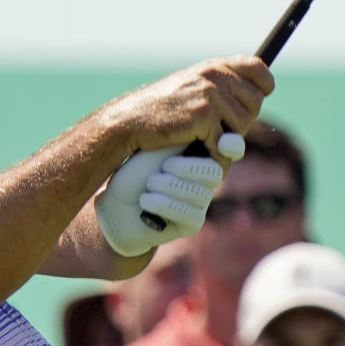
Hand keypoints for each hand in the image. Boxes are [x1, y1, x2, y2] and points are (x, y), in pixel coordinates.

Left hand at [95, 133, 243, 255]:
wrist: (114, 204)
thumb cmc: (135, 171)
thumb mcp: (158, 148)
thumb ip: (187, 137)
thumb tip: (216, 122)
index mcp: (203, 156)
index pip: (228, 149)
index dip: (230, 146)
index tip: (223, 143)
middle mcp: (207, 180)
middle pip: (213, 173)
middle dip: (183, 169)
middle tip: (160, 170)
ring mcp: (201, 202)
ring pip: (199, 194)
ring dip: (167, 187)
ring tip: (148, 186)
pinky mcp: (193, 223)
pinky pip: (188, 213)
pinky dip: (163, 204)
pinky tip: (145, 201)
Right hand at [97, 56, 272, 162]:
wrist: (128, 122)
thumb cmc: (157, 110)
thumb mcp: (188, 88)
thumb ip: (219, 91)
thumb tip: (255, 107)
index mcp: (212, 66)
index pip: (258, 69)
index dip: (262, 86)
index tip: (256, 99)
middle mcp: (214, 76)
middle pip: (255, 102)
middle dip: (242, 121)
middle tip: (221, 132)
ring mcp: (210, 95)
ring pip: (242, 125)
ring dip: (228, 141)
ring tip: (208, 145)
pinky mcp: (204, 117)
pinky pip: (225, 143)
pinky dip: (215, 156)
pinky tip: (202, 156)